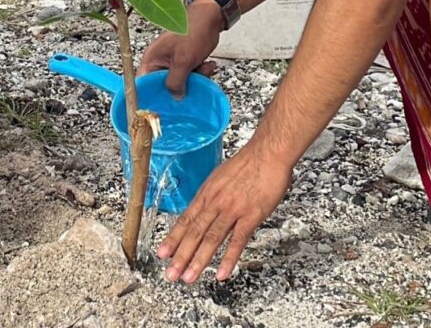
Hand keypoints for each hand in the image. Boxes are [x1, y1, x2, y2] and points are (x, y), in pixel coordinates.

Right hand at [139, 0, 221, 96]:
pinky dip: (200, 73)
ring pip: (180, 83)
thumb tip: (174, 98)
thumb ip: (176, 81)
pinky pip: (189, 76)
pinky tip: (207, 64)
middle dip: (182, 86)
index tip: (162, 108)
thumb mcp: (183, 60)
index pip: (143, 85)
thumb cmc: (193, 32)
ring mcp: (172, 63)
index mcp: (151, 60)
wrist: (210, 18)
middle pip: (164, 87)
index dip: (151, 97)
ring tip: (204, 67)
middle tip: (194, 81)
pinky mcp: (184, 63)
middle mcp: (159, 63)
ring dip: (195, 79)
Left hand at [158, 144, 291, 282]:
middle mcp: (216, 202)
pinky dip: (229, 258)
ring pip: (211, 238)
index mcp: (207, 193)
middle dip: (180, 256)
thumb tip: (203, 208)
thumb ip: (212, 195)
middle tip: (171, 274)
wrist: (268, 152)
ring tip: (189, 278)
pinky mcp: (251, 215)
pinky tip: (221, 273)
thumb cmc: (248, 163)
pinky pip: (238, 240)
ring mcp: (233, 209)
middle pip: (194, 232)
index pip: (186, 219)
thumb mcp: (221, 177)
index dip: (173, 238)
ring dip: (198, 260)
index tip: (162, 253)